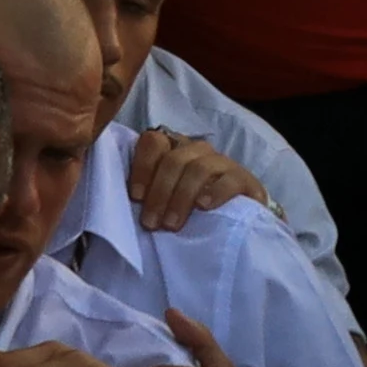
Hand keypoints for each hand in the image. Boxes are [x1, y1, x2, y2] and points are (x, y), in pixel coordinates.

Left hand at [120, 128, 268, 230]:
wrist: (239, 219)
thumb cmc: (193, 207)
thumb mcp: (168, 197)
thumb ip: (149, 192)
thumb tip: (122, 204)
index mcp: (174, 149)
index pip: (153, 141)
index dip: (142, 167)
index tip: (136, 197)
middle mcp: (197, 150)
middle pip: (173, 160)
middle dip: (159, 192)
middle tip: (151, 223)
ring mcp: (222, 162)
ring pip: (198, 168)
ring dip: (181, 197)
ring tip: (173, 224)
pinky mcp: (244, 179)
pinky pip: (229, 179)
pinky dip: (215, 192)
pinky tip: (204, 207)